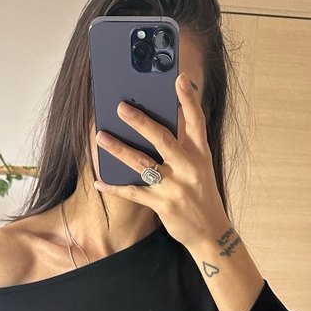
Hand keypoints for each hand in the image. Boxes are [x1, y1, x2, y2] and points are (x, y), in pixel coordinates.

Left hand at [93, 72, 228, 249]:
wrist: (211, 232)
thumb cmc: (200, 195)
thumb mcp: (200, 167)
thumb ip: (184, 147)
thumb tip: (158, 124)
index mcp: (200, 154)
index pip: (196, 122)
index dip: (189, 99)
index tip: (179, 79)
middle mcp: (189, 167)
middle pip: (162, 139)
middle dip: (140, 122)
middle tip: (120, 107)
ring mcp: (175, 187)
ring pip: (143, 164)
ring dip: (120, 149)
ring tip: (101, 137)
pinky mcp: (164, 205)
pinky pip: (134, 193)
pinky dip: (115, 187)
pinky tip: (99, 181)